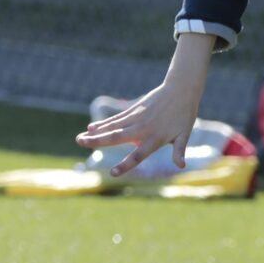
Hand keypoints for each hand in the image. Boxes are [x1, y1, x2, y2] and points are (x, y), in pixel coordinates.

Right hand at [77, 72, 204, 175]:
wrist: (180, 89)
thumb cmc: (184, 114)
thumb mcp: (184, 134)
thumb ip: (179, 150)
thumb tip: (181, 166)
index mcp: (155, 138)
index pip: (138, 155)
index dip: (125, 165)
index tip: (112, 174)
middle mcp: (142, 128)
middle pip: (117, 137)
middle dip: (98, 141)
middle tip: (81, 144)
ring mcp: (136, 118)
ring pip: (112, 127)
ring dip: (95, 133)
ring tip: (79, 138)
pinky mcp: (133, 109)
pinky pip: (115, 119)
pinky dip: (103, 123)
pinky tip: (91, 128)